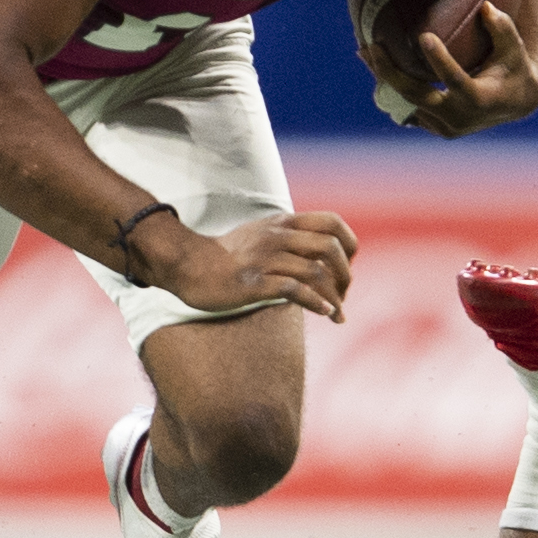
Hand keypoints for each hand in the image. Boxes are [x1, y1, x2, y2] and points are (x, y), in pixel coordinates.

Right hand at [158, 211, 358, 321]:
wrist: (188, 264)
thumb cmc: (226, 256)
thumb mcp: (260, 234)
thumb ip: (288, 238)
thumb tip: (317, 255)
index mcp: (282, 223)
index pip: (332, 223)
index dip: (349, 244)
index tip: (347, 266)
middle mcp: (278, 237)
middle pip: (330, 248)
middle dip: (345, 275)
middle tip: (344, 296)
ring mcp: (266, 259)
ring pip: (316, 271)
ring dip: (335, 296)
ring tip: (338, 314)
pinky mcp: (255, 283)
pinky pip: (294, 290)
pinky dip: (315, 303)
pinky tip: (324, 313)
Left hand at [359, 2, 537, 139]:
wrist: (514, 103)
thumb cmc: (513, 68)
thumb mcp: (514, 48)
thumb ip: (502, 28)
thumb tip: (485, 7)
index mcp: (479, 99)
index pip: (455, 80)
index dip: (439, 60)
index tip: (424, 36)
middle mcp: (459, 118)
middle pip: (417, 96)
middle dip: (392, 73)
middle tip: (373, 46)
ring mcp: (445, 127)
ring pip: (406, 103)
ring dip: (384, 78)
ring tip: (366, 51)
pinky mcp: (434, 127)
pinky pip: (407, 109)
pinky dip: (391, 89)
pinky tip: (376, 65)